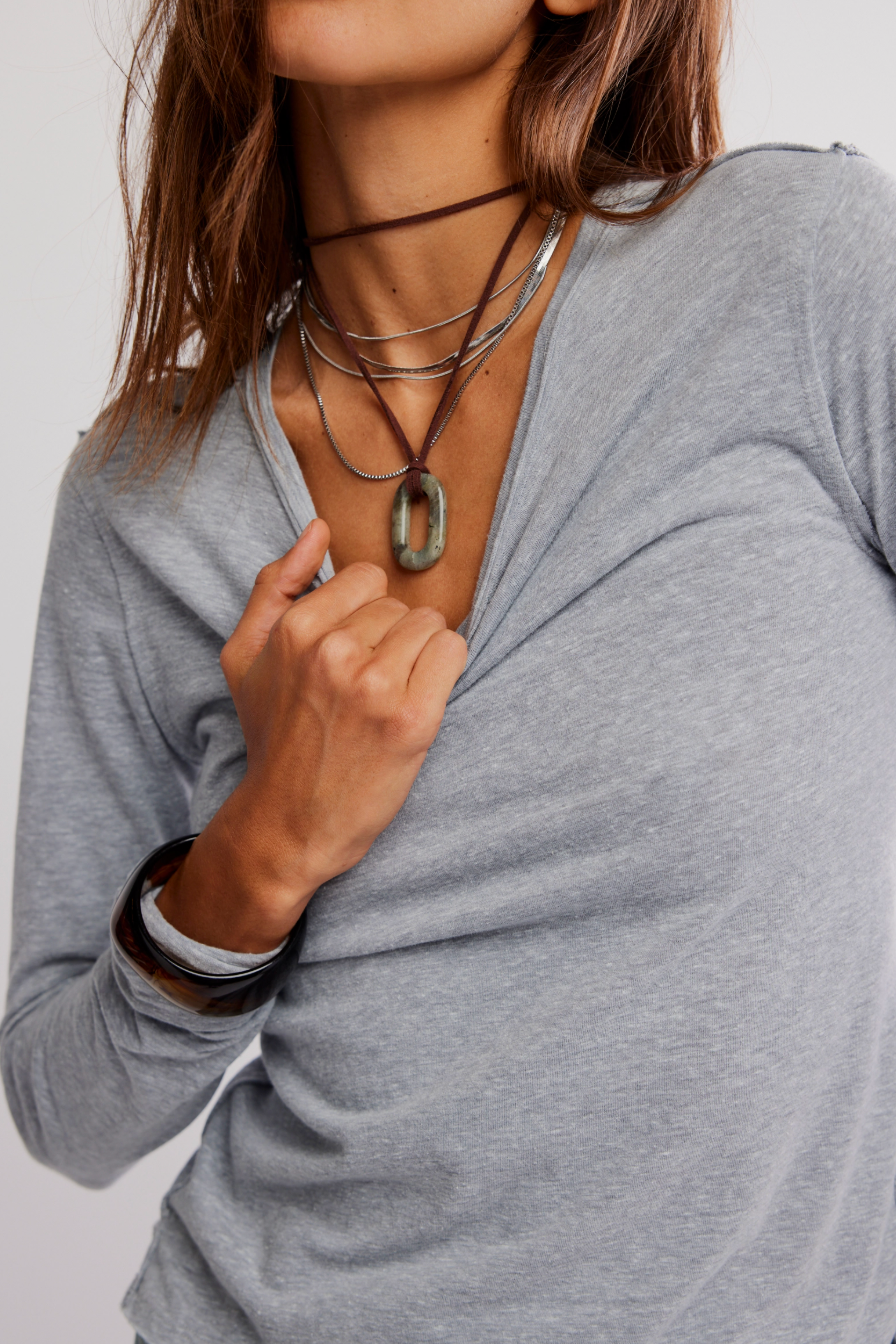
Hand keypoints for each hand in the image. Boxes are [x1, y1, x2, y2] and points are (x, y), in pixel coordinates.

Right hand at [156, 518, 467, 951]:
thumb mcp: (245, 655)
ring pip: (431, 625)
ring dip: (420, 656)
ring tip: (390, 695)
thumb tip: (319, 528)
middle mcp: (335, 652)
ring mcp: (377, 687)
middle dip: (391, 637)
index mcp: (296, 629)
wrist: (288, 822)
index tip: (352, 650)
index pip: (366, 578)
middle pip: (400, 604)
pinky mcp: (414, 720)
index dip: (363, 613)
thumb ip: (274, 584)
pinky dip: (444, 672)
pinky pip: (454, 653)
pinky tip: (417, 702)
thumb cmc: (271, 737)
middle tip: (366, 684)